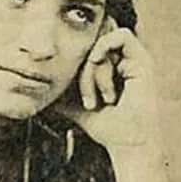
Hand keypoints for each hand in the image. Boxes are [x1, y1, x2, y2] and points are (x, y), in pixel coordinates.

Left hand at [57, 18, 159, 146]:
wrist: (128, 145)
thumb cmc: (106, 128)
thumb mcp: (76, 106)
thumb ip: (61, 93)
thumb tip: (37, 88)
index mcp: (112, 68)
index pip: (87, 48)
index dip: (77, 64)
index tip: (82, 100)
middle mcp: (124, 61)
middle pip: (91, 47)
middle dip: (83, 74)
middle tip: (89, 103)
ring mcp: (134, 60)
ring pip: (100, 44)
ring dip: (92, 72)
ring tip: (101, 99)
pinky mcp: (143, 60)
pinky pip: (122, 36)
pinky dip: (105, 46)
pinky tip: (98, 64)